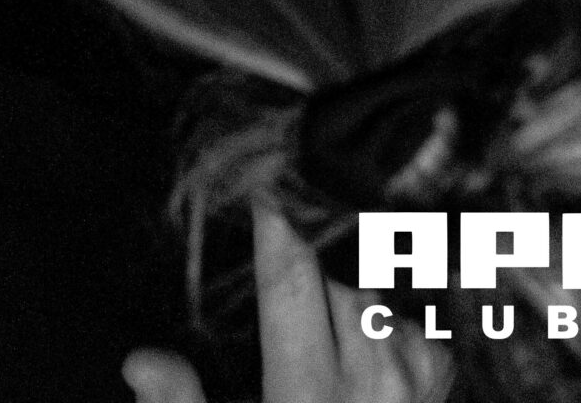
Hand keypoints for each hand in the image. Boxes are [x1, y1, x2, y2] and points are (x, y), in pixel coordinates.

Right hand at [124, 207, 411, 401]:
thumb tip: (140, 361)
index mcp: (310, 398)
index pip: (293, 288)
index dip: (277, 234)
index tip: (265, 197)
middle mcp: (372, 385)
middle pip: (338, 292)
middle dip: (309, 290)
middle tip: (283, 321)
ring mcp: (414, 389)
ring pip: (378, 307)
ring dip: (349, 312)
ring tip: (320, 352)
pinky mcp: (440, 391)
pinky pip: (413, 335)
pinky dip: (387, 336)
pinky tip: (367, 364)